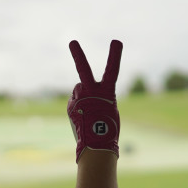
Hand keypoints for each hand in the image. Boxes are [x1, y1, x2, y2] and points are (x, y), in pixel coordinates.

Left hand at [67, 40, 122, 162]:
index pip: (113, 70)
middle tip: (72, 42)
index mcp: (107, 93)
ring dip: (82, 94)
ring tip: (89, 110)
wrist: (96, 146)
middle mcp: (91, 92)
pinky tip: (82, 116)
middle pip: (83, 70)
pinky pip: (74, 100)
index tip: (116, 41)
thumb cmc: (109, 129)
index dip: (115, 55)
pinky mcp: (70, 106)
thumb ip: (99, 96)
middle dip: (78, 55)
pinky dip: (77, 105)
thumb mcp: (109, 109)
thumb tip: (80, 90)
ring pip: (79, 88)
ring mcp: (79, 99)